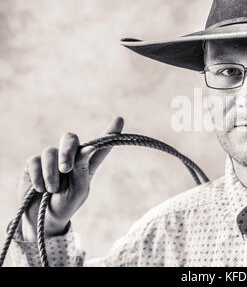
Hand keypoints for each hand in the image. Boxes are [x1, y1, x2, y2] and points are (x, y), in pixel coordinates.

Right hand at [18, 117, 124, 239]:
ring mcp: (51, 159)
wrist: (43, 220)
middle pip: (70, 138)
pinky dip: (38, 176)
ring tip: (52, 190)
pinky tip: (40, 189)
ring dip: (51, 173)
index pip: (100, 146)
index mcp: (87, 164)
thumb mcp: (78, 190)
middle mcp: (70, 157)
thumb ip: (82, 169)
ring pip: (50, 151)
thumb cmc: (65, 205)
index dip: (110, 132)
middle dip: (67, 151)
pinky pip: (35, 161)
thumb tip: (86, 149)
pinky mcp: (34, 164)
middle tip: (66, 168)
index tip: (119, 119)